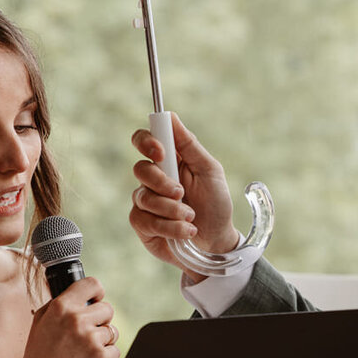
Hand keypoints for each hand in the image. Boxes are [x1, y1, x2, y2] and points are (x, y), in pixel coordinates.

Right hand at [16, 276, 118, 357]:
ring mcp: (91, 339)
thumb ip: (59, 303)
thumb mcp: (41, 320)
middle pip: (107, 309)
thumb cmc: (40, 354)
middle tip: (87, 332)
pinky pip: (115, 350)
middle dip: (100, 320)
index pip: (92, 284)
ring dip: (103, 339)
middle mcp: (77, 320)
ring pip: (112, 331)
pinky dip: (106, 356)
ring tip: (85, 349)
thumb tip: (79, 295)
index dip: (97, 292)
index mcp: (62, 307)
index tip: (96, 299)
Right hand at [129, 115, 237, 277]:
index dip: (147, 142)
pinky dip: (168, 227)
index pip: (144, 140)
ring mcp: (146, 202)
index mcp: (169, 161)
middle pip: (140, 169)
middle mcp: (154, 179)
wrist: (217, 242)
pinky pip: (144, 220)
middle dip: (161, 182)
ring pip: (143, 197)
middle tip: (181, 193)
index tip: (161, 153)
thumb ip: (190, 145)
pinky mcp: (143, 225)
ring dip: (171, 209)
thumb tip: (170, 115)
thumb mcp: (210, 171)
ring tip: (191, 217)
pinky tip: (186, 231)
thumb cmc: (215, 203)